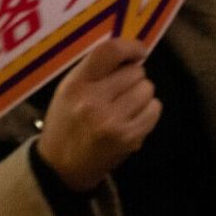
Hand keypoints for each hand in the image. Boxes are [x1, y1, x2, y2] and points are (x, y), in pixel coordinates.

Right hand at [36, 38, 159, 193]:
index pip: (110, 51)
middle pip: (136, 71)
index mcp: (75, 85)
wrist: (60, 168)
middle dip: (132, 79)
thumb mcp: (69, 90)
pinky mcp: (127, 138)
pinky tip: (130, 120)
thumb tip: (132, 50)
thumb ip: (96, 68)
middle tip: (117, 93)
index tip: (139, 52)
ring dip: (140, 96)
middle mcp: (92, 102)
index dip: (131, 47)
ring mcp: (111, 121)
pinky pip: (155, 109)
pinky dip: (148, 112)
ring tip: (123, 108)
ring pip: (148, 89)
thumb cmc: (67, 122)